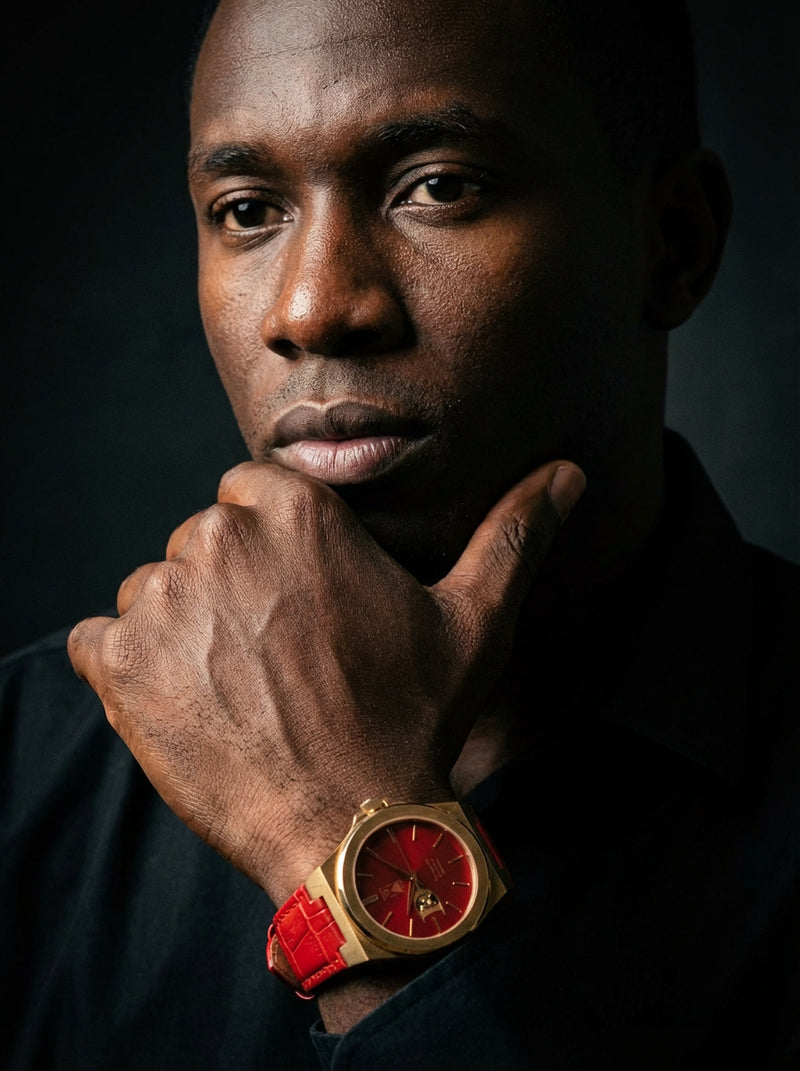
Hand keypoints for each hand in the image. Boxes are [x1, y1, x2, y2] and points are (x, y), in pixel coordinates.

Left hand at [68, 460, 583, 905]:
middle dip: (230, 587)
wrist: (352, 828)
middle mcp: (220, 539)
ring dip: (184, 629)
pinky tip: (189, 703)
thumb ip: (515, 533)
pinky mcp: (120, 664)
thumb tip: (568, 474)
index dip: (275, 547)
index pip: (250, 492)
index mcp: (297, 512)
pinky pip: (103, 640)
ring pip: (156, 589)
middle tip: (277, 655)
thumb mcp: (476, 619)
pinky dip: (132, 666)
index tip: (299, 602)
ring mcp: (163, 601)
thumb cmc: (412, 718)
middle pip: (202, 539)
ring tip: (241, 687)